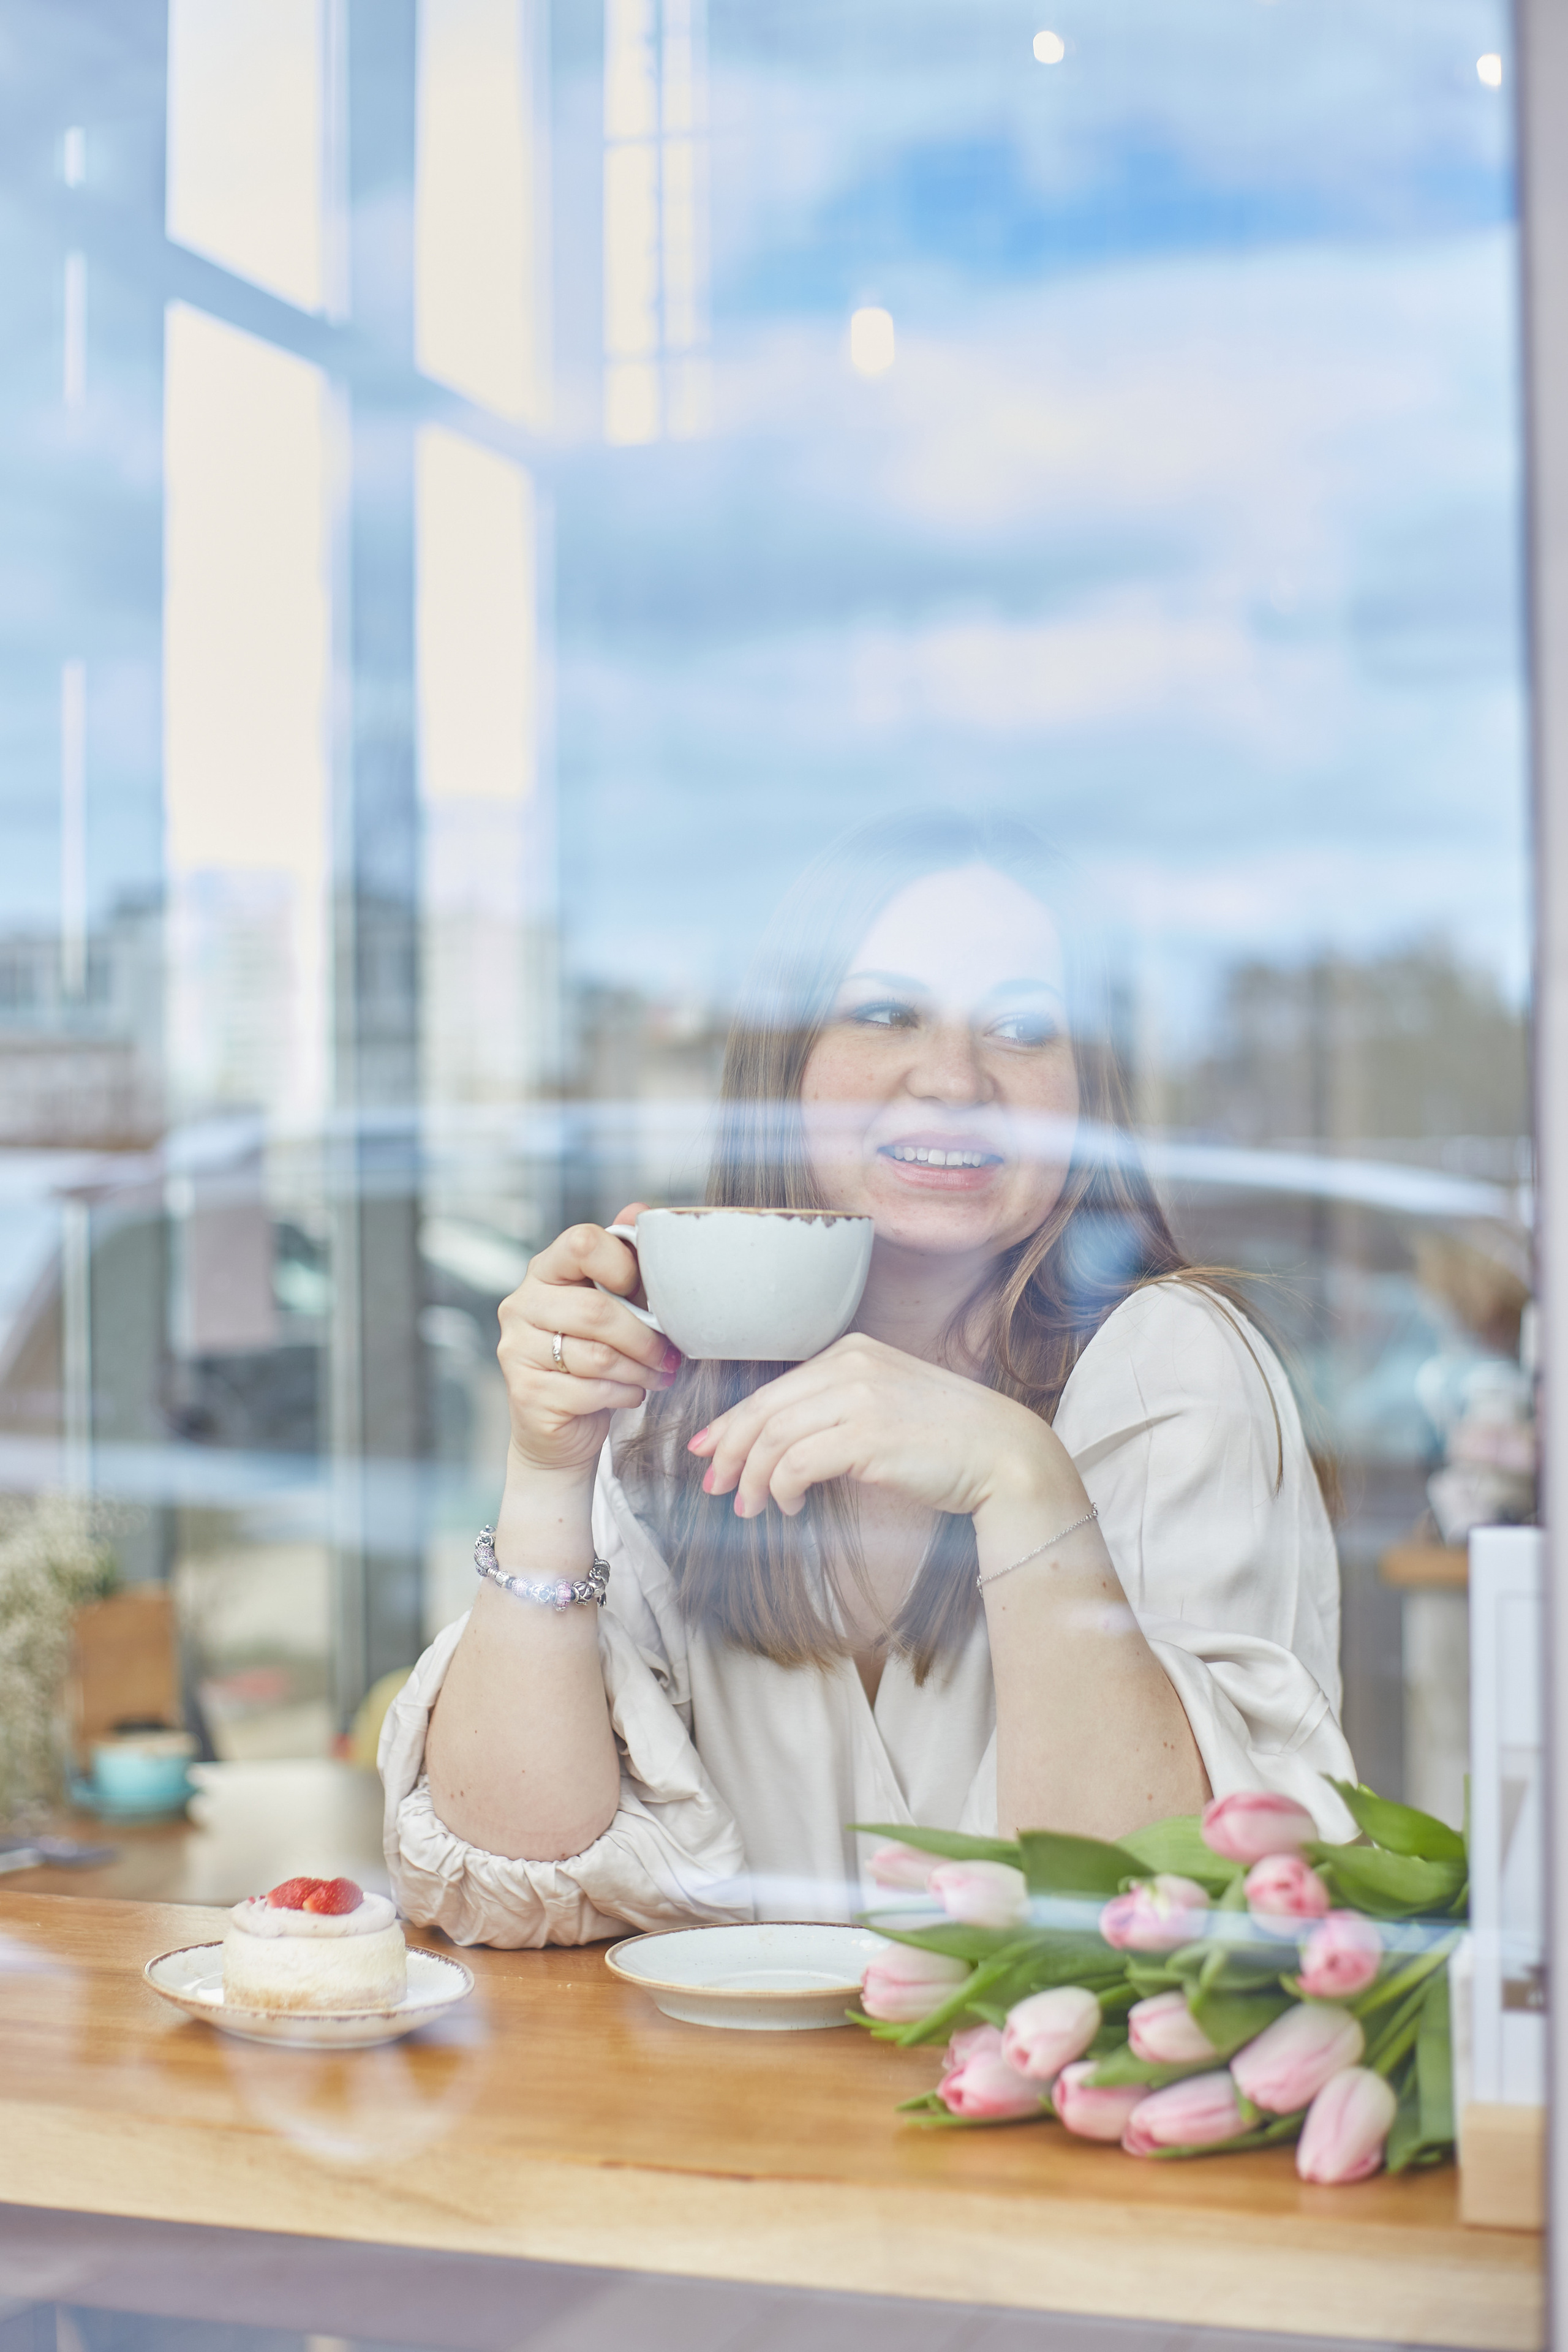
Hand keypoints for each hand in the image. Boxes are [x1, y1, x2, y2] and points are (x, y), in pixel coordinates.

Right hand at [496, 1206, 680, 1478]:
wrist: (562, 1427)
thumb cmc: (594, 1356)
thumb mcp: (613, 1304)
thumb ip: (624, 1260)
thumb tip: (640, 1209)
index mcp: (544, 1272)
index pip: (581, 1242)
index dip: (623, 1265)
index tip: (644, 1291)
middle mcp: (521, 1305)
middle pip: (596, 1310)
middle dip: (645, 1336)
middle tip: (671, 1353)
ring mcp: (517, 1350)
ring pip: (598, 1355)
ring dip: (641, 1369)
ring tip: (658, 1375)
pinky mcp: (527, 1393)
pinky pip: (592, 1390)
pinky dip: (625, 1394)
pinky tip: (631, 1394)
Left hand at [686, 1334, 1074, 1524]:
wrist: (1005, 1453)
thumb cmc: (948, 1438)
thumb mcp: (887, 1402)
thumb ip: (839, 1406)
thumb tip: (783, 1441)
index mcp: (853, 1350)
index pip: (774, 1388)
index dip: (733, 1422)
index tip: (709, 1449)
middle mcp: (852, 1365)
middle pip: (764, 1410)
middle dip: (731, 1451)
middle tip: (716, 1485)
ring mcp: (860, 1397)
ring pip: (773, 1438)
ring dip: (754, 1478)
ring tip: (751, 1507)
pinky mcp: (867, 1437)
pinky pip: (797, 1464)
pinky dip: (781, 1488)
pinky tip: (789, 1506)